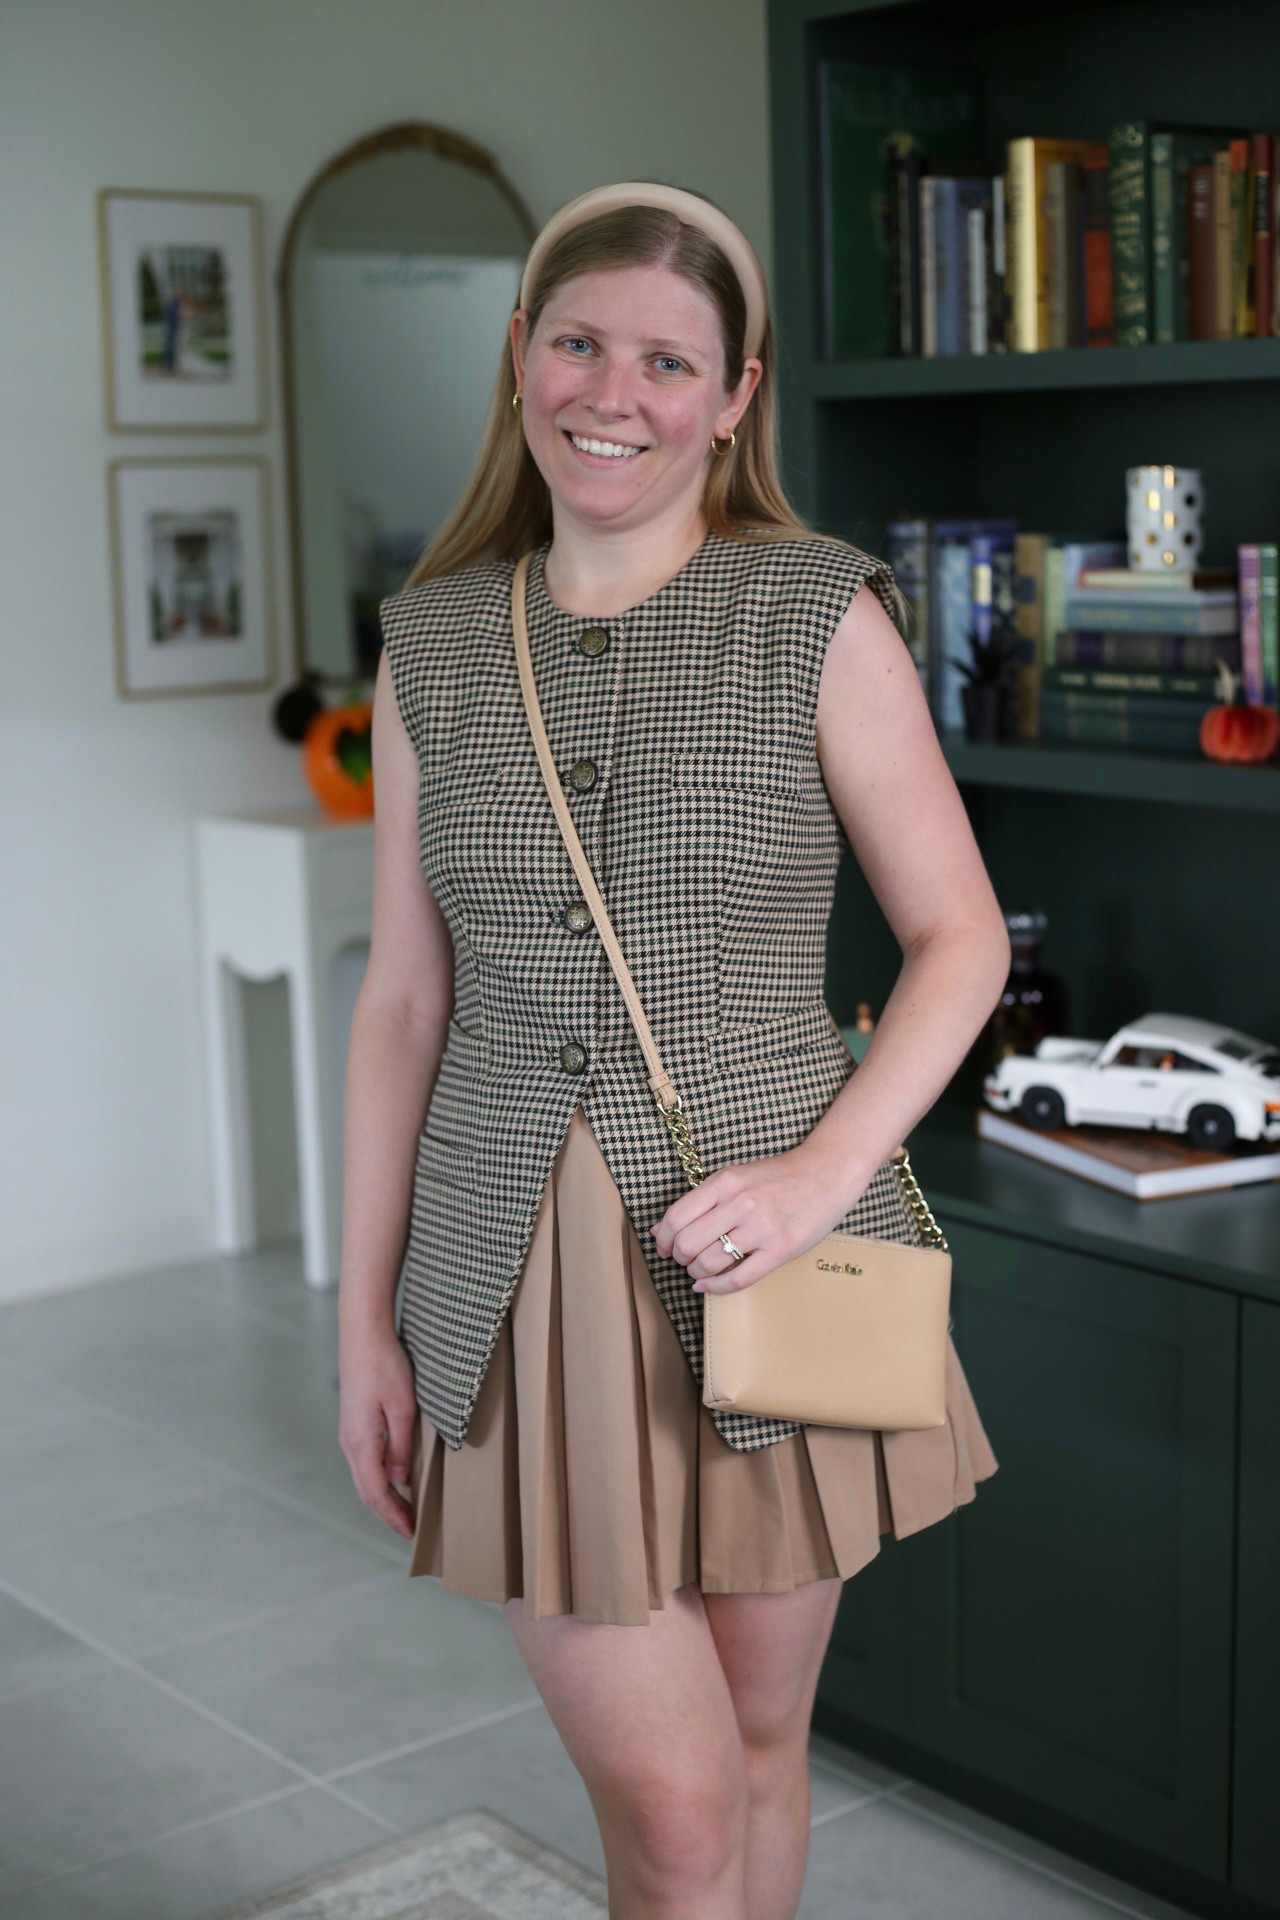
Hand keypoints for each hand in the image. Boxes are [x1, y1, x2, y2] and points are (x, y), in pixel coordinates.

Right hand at [338, 1324, 418, 1539]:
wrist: (362, 1333)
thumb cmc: (384, 1365)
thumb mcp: (403, 1407)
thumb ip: (402, 1446)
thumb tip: (400, 1478)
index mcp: (361, 1443)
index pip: (376, 1493)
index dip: (393, 1516)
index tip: (410, 1533)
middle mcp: (350, 1442)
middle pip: (367, 1490)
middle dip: (388, 1512)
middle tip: (410, 1528)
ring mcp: (348, 1432)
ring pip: (364, 1476)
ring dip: (383, 1496)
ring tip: (405, 1509)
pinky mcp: (353, 1421)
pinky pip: (365, 1460)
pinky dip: (379, 1477)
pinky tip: (395, 1476)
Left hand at [650, 1143, 858, 1295]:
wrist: (825, 1174)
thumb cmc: (777, 1178)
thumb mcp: (735, 1178)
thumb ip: (700, 1201)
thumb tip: (660, 1229)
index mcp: (725, 1182)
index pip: (677, 1217)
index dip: (663, 1238)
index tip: (663, 1247)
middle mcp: (740, 1203)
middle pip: (688, 1243)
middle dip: (678, 1257)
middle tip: (682, 1260)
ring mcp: (761, 1228)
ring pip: (708, 1262)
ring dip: (695, 1273)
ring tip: (698, 1270)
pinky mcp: (779, 1250)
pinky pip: (738, 1278)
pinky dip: (715, 1287)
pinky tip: (708, 1286)